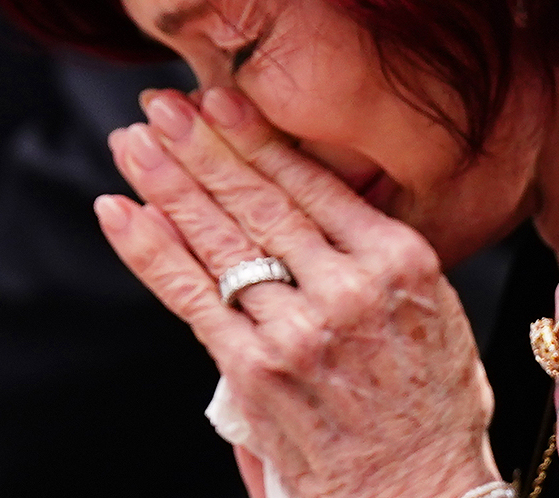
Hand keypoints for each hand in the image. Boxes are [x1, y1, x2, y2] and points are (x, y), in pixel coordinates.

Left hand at [97, 87, 499, 497]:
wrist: (418, 491)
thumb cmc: (431, 407)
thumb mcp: (436, 308)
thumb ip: (378, 254)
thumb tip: (315, 201)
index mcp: (400, 261)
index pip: (314, 182)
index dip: (257, 138)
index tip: (219, 100)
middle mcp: (348, 287)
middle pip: (259, 201)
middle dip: (202, 147)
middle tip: (160, 106)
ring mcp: (297, 329)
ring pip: (221, 240)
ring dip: (167, 184)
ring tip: (133, 143)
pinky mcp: (255, 371)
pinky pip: (192, 297)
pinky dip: (151, 251)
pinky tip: (122, 214)